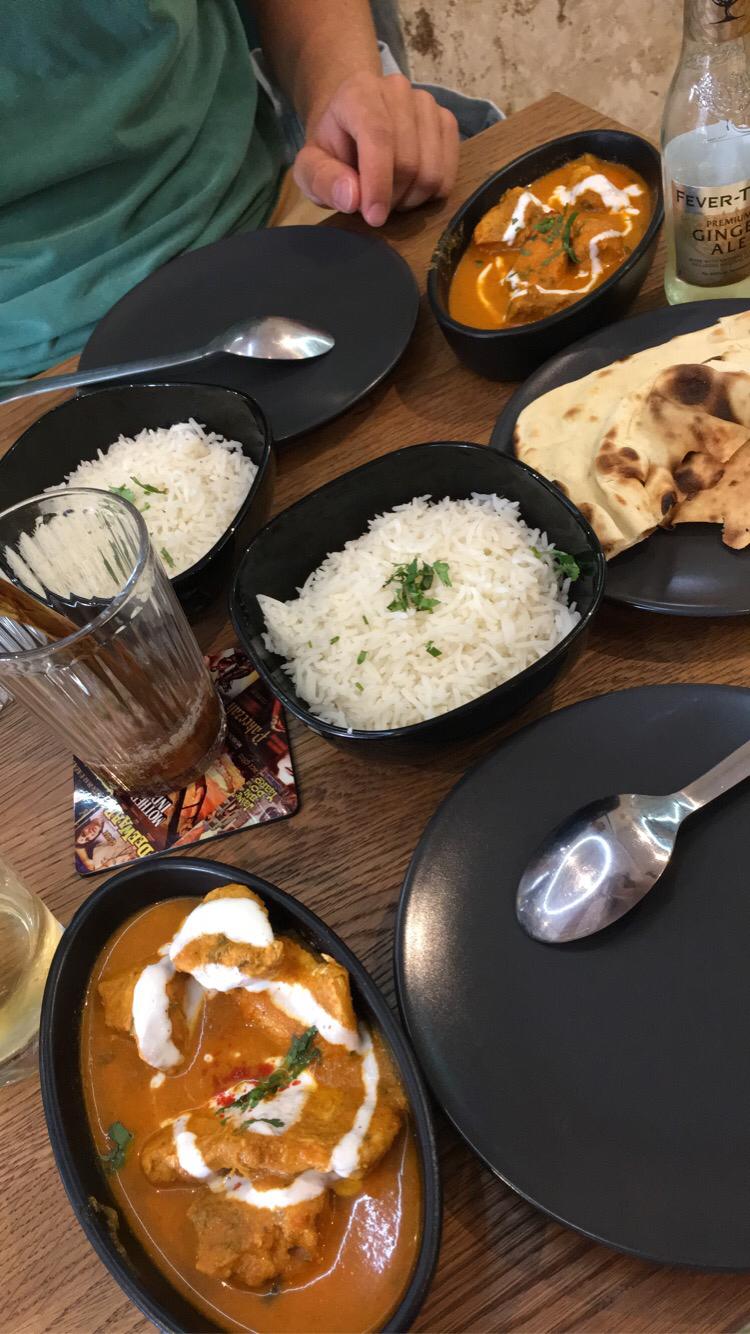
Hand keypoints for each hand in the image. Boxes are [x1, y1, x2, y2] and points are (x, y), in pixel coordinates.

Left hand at [293, 71, 458, 225]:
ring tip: (390, 195)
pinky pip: (448, 173)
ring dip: (411, 199)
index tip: (374, 217)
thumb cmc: (333, 146)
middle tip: (373, 205)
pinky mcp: (446, 120)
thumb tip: (352, 198)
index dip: (378, 182)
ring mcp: (427, 103)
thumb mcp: (311, 167)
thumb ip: (324, 181)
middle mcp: (397, 89)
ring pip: (432, 171)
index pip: (378, 136)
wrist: (353, 122)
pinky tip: (410, 189)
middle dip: (391, 198)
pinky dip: (430, 194)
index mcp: (359, 91)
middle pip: (408, 162)